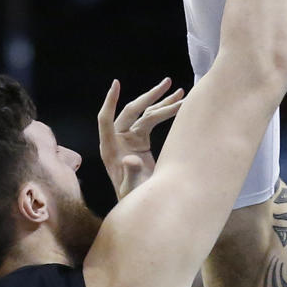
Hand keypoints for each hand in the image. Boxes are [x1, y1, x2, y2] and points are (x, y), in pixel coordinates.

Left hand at [98, 77, 184, 199]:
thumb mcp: (132, 189)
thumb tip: (130, 159)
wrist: (141, 204)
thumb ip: (131, 174)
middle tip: (168, 83)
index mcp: (110, 148)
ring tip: (180, 91)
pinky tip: (178, 104)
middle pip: (131, 111)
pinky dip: (164, 113)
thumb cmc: (134, 200)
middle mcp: (118, 139)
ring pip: (145, 114)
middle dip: (149, 96)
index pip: (106, 119)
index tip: (117, 84)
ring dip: (161, 102)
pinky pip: (152, 121)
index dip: (110, 102)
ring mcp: (130, 138)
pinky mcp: (140, 140)